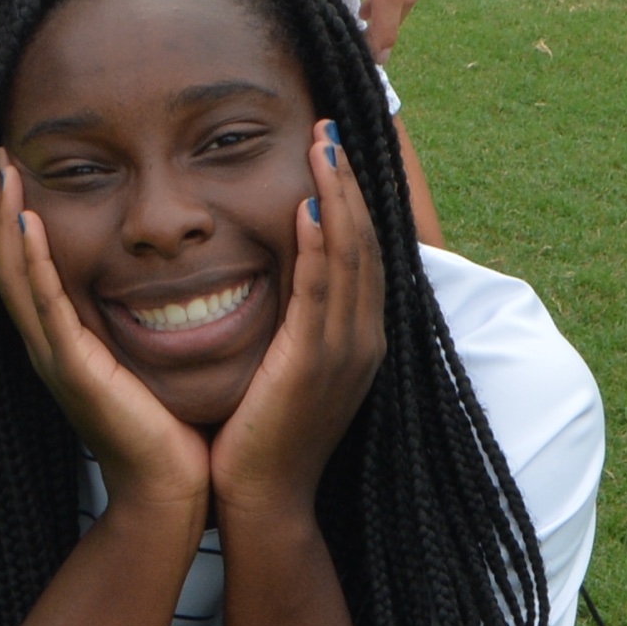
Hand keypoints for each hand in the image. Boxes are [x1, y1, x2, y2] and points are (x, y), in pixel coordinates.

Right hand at [0, 158, 209, 516]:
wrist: (171, 491)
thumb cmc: (167, 429)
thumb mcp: (143, 361)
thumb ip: (139, 323)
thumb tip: (162, 281)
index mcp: (62, 342)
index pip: (23, 268)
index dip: (11, 219)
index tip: (13, 172)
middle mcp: (47, 345)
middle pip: (5, 264)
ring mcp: (55, 357)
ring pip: (15, 277)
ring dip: (7, 221)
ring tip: (3, 173)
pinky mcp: (74, 370)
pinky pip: (45, 307)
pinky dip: (32, 262)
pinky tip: (28, 224)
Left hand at [204, 122, 389, 521]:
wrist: (261, 499)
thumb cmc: (262, 430)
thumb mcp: (285, 360)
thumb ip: (291, 315)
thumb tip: (275, 264)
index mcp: (358, 336)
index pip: (361, 249)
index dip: (350, 195)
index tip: (331, 148)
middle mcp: (363, 338)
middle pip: (365, 241)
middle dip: (348, 181)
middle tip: (330, 126)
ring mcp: (346, 352)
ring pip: (350, 257)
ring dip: (337, 197)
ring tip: (322, 146)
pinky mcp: (315, 365)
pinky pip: (322, 293)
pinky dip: (319, 248)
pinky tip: (307, 208)